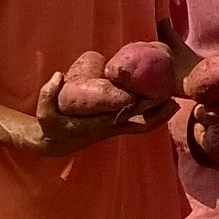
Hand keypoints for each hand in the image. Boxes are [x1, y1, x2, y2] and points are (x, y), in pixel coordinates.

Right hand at [32, 72, 176, 156]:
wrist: (53, 142)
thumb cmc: (50, 125)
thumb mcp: (44, 112)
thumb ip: (48, 94)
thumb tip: (58, 75)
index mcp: (98, 124)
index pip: (123, 117)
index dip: (139, 109)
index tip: (151, 97)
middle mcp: (110, 127)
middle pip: (141, 123)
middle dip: (158, 114)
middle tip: (174, 100)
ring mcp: (114, 128)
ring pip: (143, 124)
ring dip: (159, 116)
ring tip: (174, 102)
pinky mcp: (114, 125)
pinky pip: (138, 122)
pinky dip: (151, 116)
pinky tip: (160, 103)